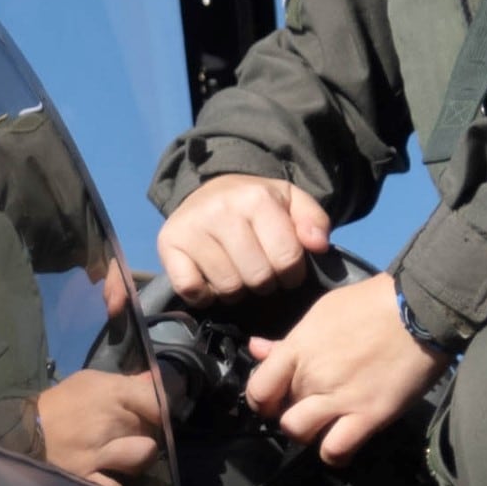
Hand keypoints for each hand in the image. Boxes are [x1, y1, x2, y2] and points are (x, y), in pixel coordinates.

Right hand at [33, 365, 166, 485]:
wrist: (23, 431)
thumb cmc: (60, 402)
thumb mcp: (90, 382)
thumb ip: (125, 383)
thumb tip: (153, 379)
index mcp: (111, 393)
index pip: (157, 401)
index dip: (163, 409)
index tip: (158, 414)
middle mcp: (110, 423)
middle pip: (152, 429)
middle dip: (147, 431)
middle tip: (134, 432)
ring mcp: (99, 453)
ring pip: (144, 455)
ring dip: (139, 456)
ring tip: (127, 455)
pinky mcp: (87, 477)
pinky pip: (118, 485)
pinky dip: (115, 482)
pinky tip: (108, 475)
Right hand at [157, 174, 330, 299]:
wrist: (209, 190)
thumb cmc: (256, 206)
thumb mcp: (291, 203)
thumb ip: (313, 221)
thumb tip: (318, 245)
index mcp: (256, 198)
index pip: (287, 258)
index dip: (292, 274)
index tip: (285, 269)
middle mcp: (221, 210)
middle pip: (257, 277)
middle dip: (264, 283)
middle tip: (259, 272)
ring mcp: (191, 227)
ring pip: (227, 287)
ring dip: (236, 290)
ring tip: (237, 274)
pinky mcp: (168, 245)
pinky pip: (192, 289)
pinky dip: (205, 294)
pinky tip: (210, 280)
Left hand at [243, 271, 446, 463]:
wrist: (418, 309)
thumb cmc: (371, 304)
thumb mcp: (322, 313)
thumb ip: (288, 340)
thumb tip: (256, 349)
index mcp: (298, 349)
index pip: (258, 389)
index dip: (261, 400)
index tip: (274, 399)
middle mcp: (313, 376)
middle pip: (280, 412)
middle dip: (290, 412)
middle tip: (308, 406)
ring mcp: (340, 398)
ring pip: (299, 433)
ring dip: (307, 432)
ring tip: (324, 424)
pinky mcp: (369, 416)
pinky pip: (336, 450)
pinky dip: (334, 453)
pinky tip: (342, 443)